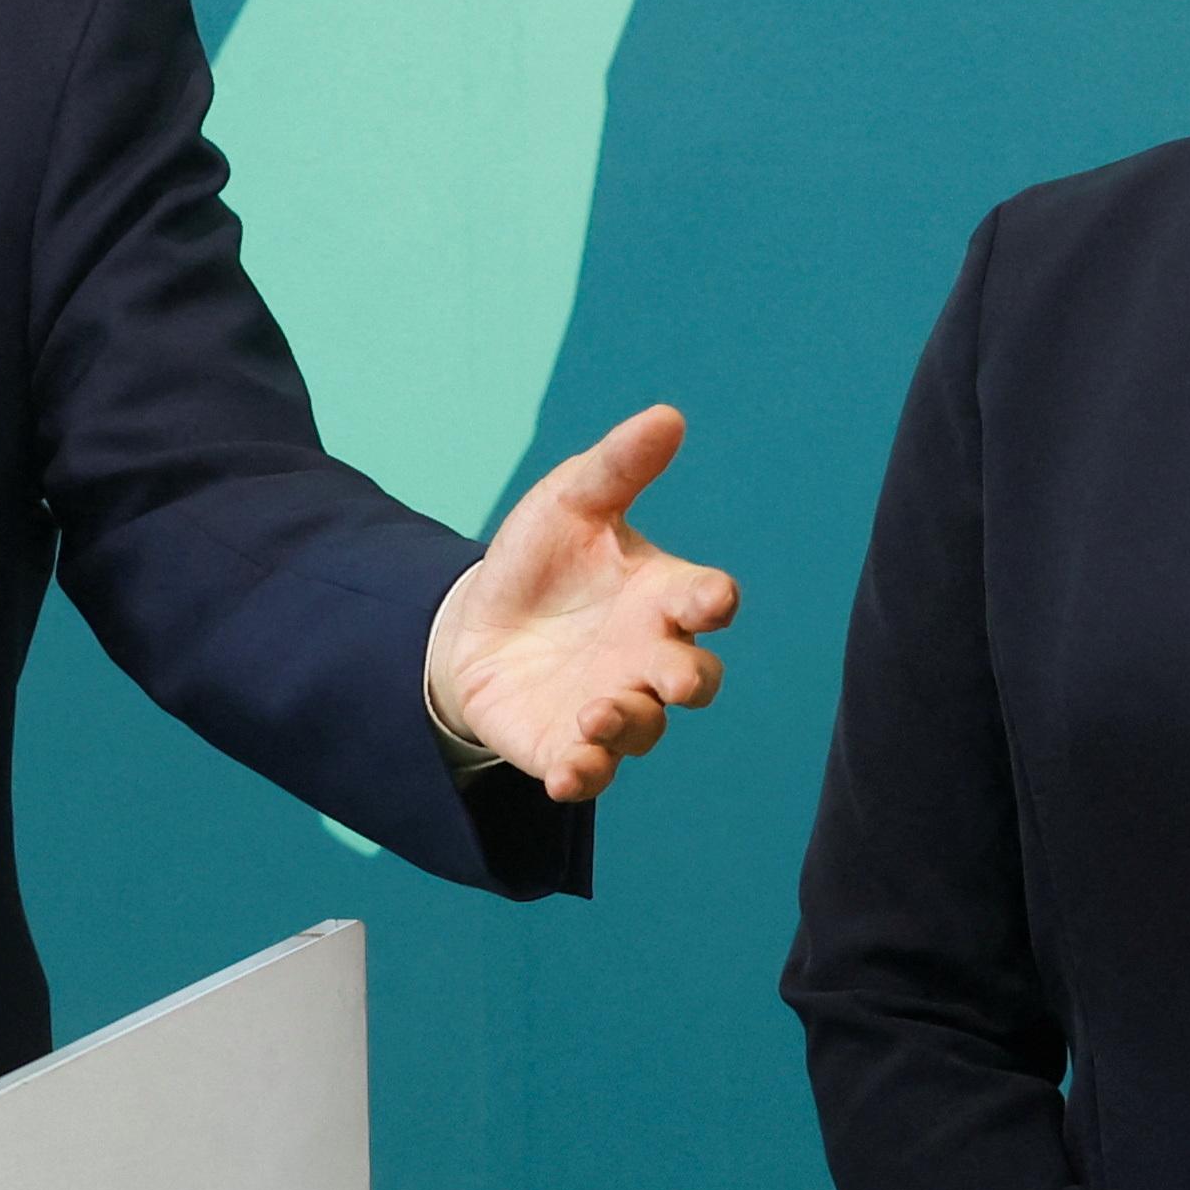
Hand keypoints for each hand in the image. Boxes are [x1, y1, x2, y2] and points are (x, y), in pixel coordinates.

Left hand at [422, 404, 738, 803]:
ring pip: (645, 729)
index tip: (710, 599)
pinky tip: (566, 773)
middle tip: (673, 677)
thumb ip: (618, 467)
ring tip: (594, 713)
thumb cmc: (543, 561)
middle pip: (694, 680)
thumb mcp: (570, 501)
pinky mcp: (570, 747)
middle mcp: (650, 658)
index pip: (706, 601)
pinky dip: (584, 774)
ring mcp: (615, 706)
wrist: (477, 624)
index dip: (712, 601)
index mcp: (663, 597)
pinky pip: (592, 771)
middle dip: (689, 680)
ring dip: (628, 725)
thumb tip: (667, 415)